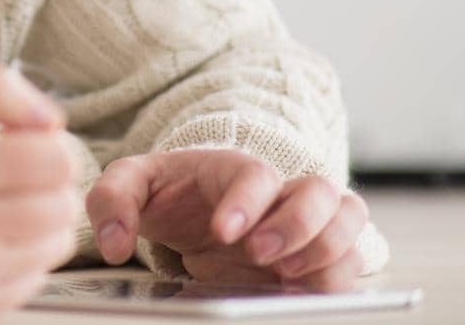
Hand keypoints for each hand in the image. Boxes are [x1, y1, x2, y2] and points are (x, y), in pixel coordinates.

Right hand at [0, 67, 82, 318]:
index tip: (30, 145)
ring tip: (8, 205)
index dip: (54, 146)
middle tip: (21, 175)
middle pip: (64, 206)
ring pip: (57, 246)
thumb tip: (54, 121)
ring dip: (45, 222)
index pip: (58, 161)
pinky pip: (34, 280)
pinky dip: (24, 256)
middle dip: (52, 184)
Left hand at [86, 149, 367, 291]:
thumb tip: (113, 245)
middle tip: (261, 255)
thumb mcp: (130, 185)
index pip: (256, 175)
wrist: (190, 207)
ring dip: (330, 251)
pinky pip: (351, 262)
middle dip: (300, 225)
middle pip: (321, 192)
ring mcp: (305, 223)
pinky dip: (339, 278)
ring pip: (349, 221)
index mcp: (233, 169)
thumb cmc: (167, 192)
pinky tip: (304, 294)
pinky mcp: (316, 257)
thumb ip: (112, 203)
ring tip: (289, 277)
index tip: (222, 232)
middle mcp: (280, 191)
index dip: (246, 202)